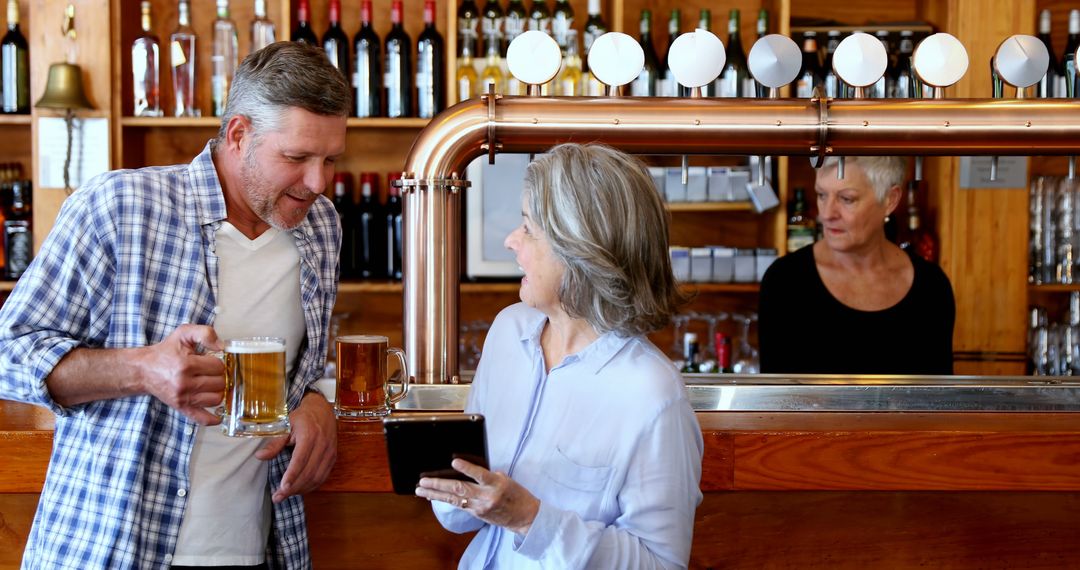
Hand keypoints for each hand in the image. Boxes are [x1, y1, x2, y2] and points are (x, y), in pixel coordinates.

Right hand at [134, 324, 224, 425]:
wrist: (144, 370)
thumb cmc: (166, 352)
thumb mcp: (183, 333)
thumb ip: (205, 333)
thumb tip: (222, 346)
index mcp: (186, 364)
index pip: (218, 367)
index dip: (218, 362)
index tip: (211, 361)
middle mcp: (184, 383)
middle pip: (220, 383)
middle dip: (219, 376)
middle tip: (211, 372)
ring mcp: (183, 398)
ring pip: (216, 399)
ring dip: (217, 391)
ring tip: (210, 384)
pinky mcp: (180, 408)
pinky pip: (202, 418)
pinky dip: (213, 418)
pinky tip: (219, 416)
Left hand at [257, 390, 337, 502]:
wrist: (322, 410)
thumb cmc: (302, 417)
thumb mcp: (285, 425)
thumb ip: (275, 443)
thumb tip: (260, 456)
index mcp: (310, 435)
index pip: (301, 459)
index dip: (292, 475)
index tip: (282, 488)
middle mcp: (322, 445)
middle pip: (308, 472)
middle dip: (293, 487)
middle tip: (278, 497)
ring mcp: (329, 452)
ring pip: (317, 477)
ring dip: (301, 489)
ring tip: (286, 495)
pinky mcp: (332, 458)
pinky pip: (323, 477)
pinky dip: (311, 486)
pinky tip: (300, 489)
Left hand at [416, 458, 539, 535]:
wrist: (524, 517)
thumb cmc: (516, 494)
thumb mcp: (506, 479)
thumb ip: (487, 476)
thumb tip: (467, 470)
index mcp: (496, 484)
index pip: (480, 475)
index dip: (467, 468)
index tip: (454, 462)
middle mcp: (486, 497)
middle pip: (460, 489)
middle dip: (439, 485)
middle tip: (423, 481)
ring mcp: (479, 507)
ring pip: (453, 499)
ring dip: (435, 493)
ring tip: (421, 489)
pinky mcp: (476, 514)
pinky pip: (457, 505)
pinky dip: (444, 499)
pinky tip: (432, 496)